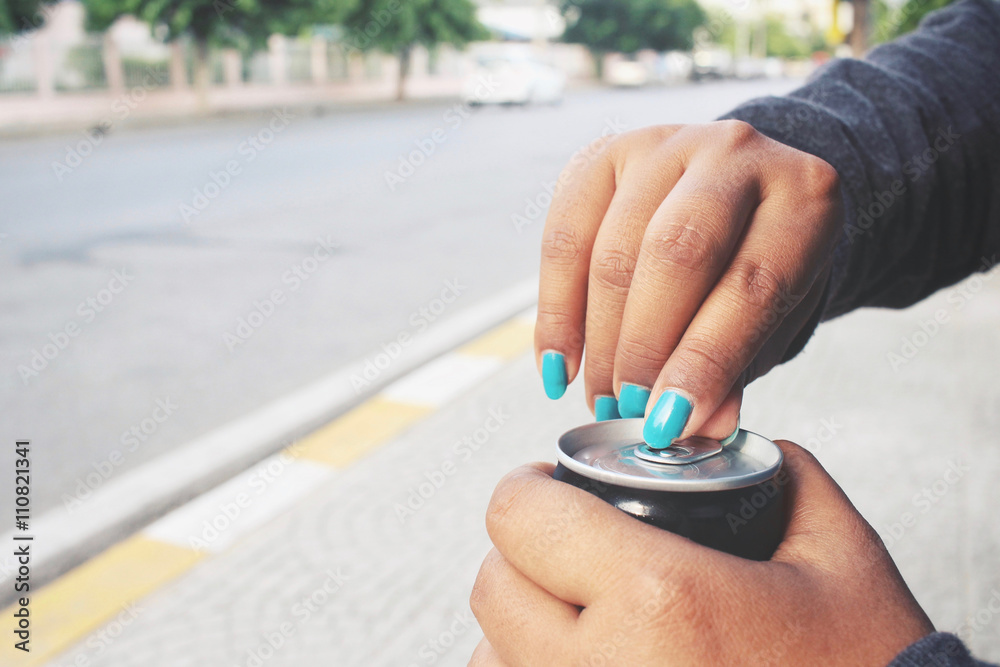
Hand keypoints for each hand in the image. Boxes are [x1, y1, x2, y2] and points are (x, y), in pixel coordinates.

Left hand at [469, 441, 933, 665]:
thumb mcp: (843, 559)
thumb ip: (788, 478)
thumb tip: (744, 445)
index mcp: (659, 596)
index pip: (519, 516)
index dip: (529, 488)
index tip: (551, 486)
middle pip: (492, 586)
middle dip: (523, 551)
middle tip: (566, 543)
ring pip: (490, 657)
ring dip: (517, 621)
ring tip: (573, 608)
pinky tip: (582, 656)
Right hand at [535, 121, 842, 445]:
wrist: (739, 193)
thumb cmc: (758, 264)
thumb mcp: (774, 318)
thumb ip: (737, 368)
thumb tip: (697, 425)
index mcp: (803, 194)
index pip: (752, 284)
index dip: (705, 361)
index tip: (667, 422)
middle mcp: (735, 152)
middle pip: (676, 252)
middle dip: (643, 345)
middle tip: (627, 408)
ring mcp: (664, 144)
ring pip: (612, 248)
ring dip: (599, 339)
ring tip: (600, 396)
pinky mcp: (604, 154)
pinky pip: (564, 236)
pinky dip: (555, 310)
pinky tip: (560, 361)